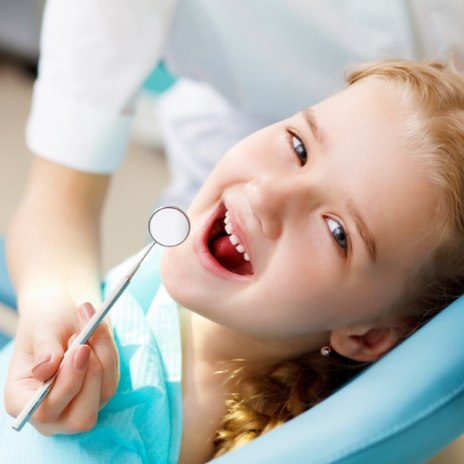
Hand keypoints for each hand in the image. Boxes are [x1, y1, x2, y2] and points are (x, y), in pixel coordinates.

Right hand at [4, 301, 118, 434]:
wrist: (63, 310)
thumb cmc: (46, 319)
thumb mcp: (40, 327)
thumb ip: (44, 349)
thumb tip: (44, 371)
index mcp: (22, 401)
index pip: (46, 412)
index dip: (67, 384)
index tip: (80, 348)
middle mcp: (52, 411)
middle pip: (81, 418)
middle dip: (90, 375)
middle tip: (86, 340)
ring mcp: (80, 403)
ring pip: (104, 392)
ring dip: (102, 354)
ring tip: (88, 324)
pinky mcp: (101, 390)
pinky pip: (114, 376)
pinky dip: (109, 350)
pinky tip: (97, 330)